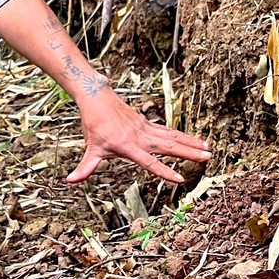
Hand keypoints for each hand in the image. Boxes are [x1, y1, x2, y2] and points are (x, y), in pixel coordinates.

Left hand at [66, 88, 211, 183]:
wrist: (98, 98)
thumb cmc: (94, 124)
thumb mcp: (90, 148)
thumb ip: (85, 168)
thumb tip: (70, 181)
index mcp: (128, 146)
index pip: (149, 162)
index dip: (164, 171)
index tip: (180, 179)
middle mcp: (141, 137)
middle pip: (169, 146)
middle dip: (189, 153)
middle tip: (207, 158)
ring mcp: (146, 129)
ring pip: (173, 137)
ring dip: (191, 143)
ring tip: (208, 149)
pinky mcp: (148, 124)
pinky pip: (168, 131)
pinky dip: (182, 136)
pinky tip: (193, 140)